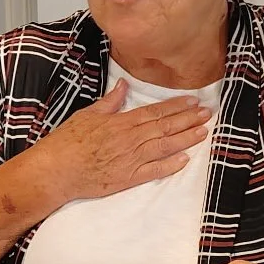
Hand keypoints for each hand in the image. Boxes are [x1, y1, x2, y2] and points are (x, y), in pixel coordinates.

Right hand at [31, 82, 210, 205]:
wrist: (56, 170)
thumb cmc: (67, 142)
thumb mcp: (87, 115)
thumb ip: (110, 101)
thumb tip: (123, 84)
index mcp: (121, 122)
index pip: (155, 112)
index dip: (176, 106)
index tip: (193, 101)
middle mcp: (129, 139)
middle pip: (165, 127)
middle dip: (188, 119)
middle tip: (207, 114)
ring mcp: (130, 159)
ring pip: (164, 146)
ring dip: (185, 139)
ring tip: (203, 132)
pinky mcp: (127, 178)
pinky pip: (153, 171)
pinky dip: (169, 166)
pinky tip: (184, 159)